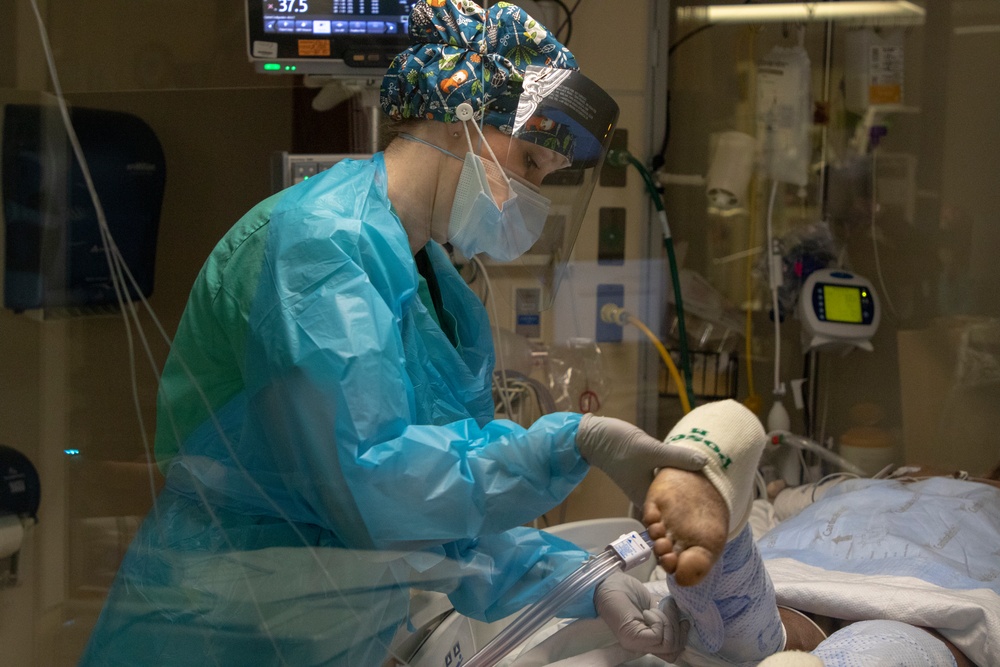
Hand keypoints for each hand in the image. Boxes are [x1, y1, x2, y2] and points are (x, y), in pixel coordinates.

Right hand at [576, 414, 706, 505]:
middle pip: (674, 502)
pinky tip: (690, 466)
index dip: (693, 512)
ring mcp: (645, 483)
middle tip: (720, 492)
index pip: (674, 513)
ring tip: (710, 478)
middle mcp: (647, 495)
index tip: (715, 507)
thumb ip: (677, 457)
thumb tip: (705, 462)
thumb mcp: (651, 451)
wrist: (594, 436)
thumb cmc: (618, 447)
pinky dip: (677, 474)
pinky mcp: (644, 472)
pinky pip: (666, 477)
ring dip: (685, 484)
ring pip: (671, 489)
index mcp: (648, 499)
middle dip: (693, 499)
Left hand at [594, 572, 688, 661]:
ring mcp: (635, 643)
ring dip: (669, 622)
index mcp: (647, 640)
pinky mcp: (631, 636)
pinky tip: (648, 610)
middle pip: (673, 652)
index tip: (683, 619)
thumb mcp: (654, 606)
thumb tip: (685, 621)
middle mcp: (641, 646)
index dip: (682, 636)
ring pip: (668, 644)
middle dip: (678, 629)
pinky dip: (659, 620)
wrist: (608, 581)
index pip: (672, 653)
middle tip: (669, 609)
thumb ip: (666, 618)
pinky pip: (658, 635)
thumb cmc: (628, 591)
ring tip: (657, 607)